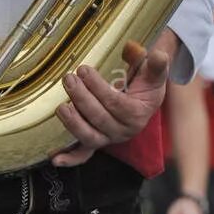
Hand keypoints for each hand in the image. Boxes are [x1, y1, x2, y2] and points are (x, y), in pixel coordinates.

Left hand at [51, 36, 172, 166]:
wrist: (145, 98)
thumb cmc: (147, 82)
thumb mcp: (153, 72)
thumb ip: (155, 64)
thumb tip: (159, 55)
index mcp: (137, 114)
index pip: (115, 103)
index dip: (97, 87)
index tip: (83, 69)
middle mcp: (124, 131)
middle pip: (99, 118)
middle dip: (81, 98)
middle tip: (68, 79)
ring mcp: (109, 138)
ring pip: (90, 137)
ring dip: (73, 123)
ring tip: (61, 106)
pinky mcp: (98, 141)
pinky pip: (84, 154)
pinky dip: (70, 158)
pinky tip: (55, 158)